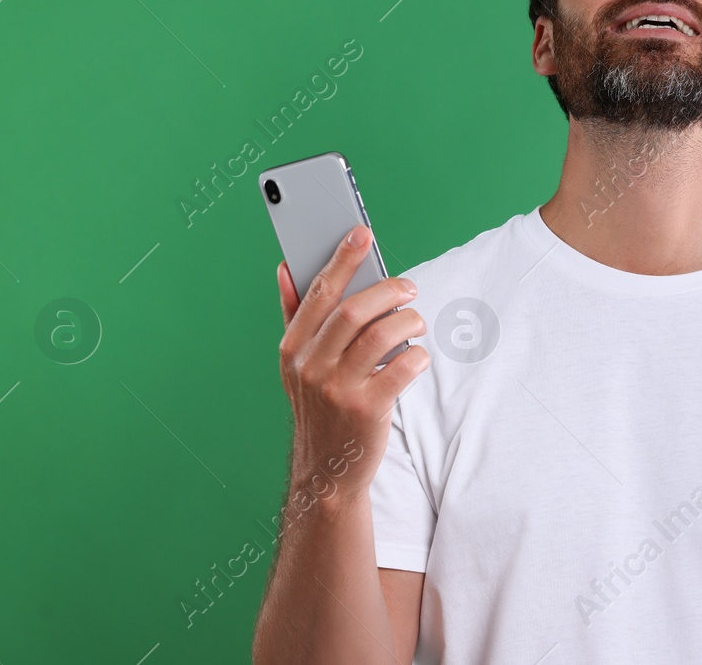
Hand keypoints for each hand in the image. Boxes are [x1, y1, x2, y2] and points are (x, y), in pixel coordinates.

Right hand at [276, 224, 429, 505]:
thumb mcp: (297, 363)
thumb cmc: (320, 405)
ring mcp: (338, 389)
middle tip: (409, 287)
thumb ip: (294, 315)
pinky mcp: (368, 409)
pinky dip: (416, 355)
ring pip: (381, 334)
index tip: (361, 232)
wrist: (328, 470)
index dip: (341, 260)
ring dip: (407, 320)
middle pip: (352, 311)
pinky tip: (415, 356)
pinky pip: (403, 366)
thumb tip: (285, 266)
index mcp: (292, 348)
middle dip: (386, 289)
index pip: (317, 293)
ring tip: (415, 323)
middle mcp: (310, 366)